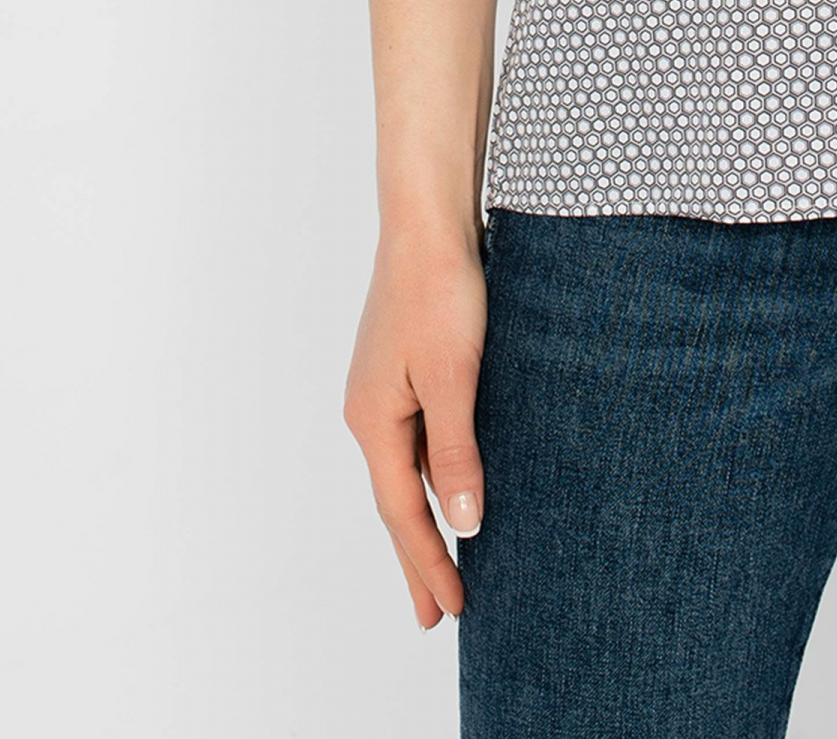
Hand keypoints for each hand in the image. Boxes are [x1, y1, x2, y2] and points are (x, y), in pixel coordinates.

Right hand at [343, 219, 489, 627]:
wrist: (427, 221)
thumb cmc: (440, 291)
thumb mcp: (454, 377)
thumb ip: (458, 452)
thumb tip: (466, 525)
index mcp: (373, 420)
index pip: (402, 512)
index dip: (428, 563)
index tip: (453, 611)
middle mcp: (370, 411)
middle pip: (396, 501)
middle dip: (417, 559)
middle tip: (437, 615)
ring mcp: (384, 388)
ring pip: (407, 470)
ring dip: (426, 519)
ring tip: (445, 563)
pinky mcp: (405, 366)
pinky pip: (418, 439)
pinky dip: (434, 474)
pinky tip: (451, 485)